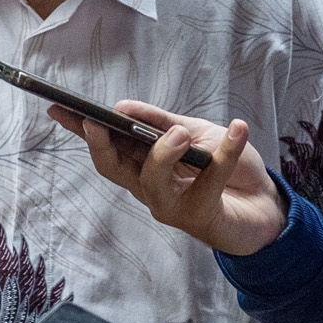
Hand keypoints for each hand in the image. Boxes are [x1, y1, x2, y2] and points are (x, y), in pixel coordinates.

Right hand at [53, 100, 285, 256]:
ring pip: (151, 181)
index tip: (58, 108)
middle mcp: (148, 187)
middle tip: (100, 121)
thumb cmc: (225, 167)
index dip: (79, 129)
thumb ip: (162, 123)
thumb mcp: (195, 132)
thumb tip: (122, 107)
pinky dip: (227, 150)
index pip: (104, 145)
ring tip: (180, 134)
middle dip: (101, 146)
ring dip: (163, 153)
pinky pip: (210, 181)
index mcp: (141, 164)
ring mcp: (171, 205)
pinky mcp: (200, 216)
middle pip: (112, 168)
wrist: (265, 204)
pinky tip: (238, 128)